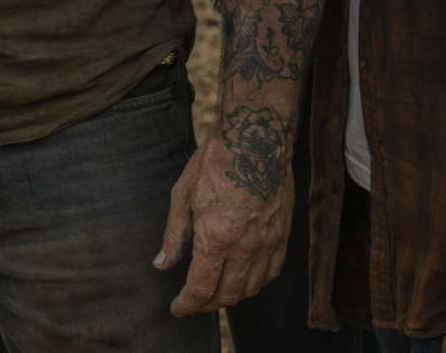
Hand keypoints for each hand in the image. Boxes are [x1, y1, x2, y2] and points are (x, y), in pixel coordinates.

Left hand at [154, 128, 292, 314]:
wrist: (256, 138)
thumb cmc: (216, 161)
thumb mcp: (184, 194)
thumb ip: (174, 235)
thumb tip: (162, 264)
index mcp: (216, 238)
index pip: (201, 288)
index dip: (187, 305)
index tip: (177, 308)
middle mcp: (245, 247)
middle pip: (226, 295)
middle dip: (206, 305)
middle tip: (193, 302)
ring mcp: (268, 243)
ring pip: (250, 289)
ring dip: (230, 296)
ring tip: (215, 291)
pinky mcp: (282, 235)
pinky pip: (271, 273)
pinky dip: (255, 283)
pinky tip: (243, 277)